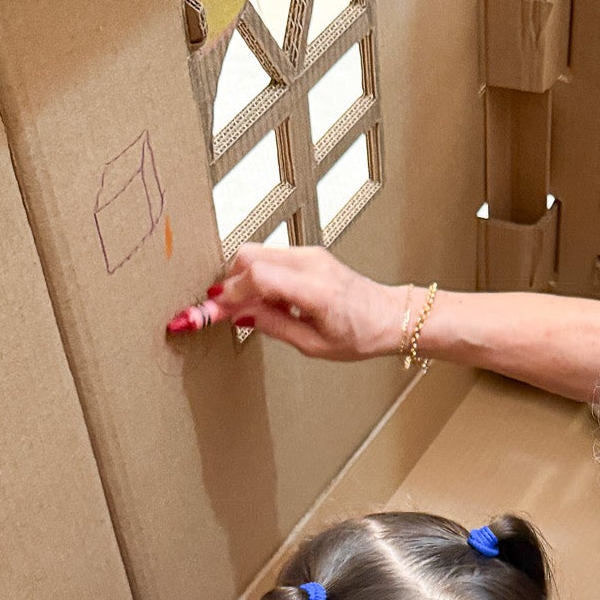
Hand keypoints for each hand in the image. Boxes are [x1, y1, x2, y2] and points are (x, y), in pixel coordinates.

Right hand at [175, 244, 405, 360]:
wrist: (388, 316)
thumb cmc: (361, 333)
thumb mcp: (314, 345)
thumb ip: (273, 326)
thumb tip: (240, 316)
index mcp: (315, 289)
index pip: (257, 277)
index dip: (229, 293)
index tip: (211, 309)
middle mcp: (310, 263)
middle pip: (248, 257)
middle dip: (230, 283)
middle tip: (226, 310)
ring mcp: (309, 254)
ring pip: (256, 254)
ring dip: (244, 279)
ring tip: (254, 309)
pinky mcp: (308, 253)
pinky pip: (270, 257)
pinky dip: (259, 275)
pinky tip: (269, 299)